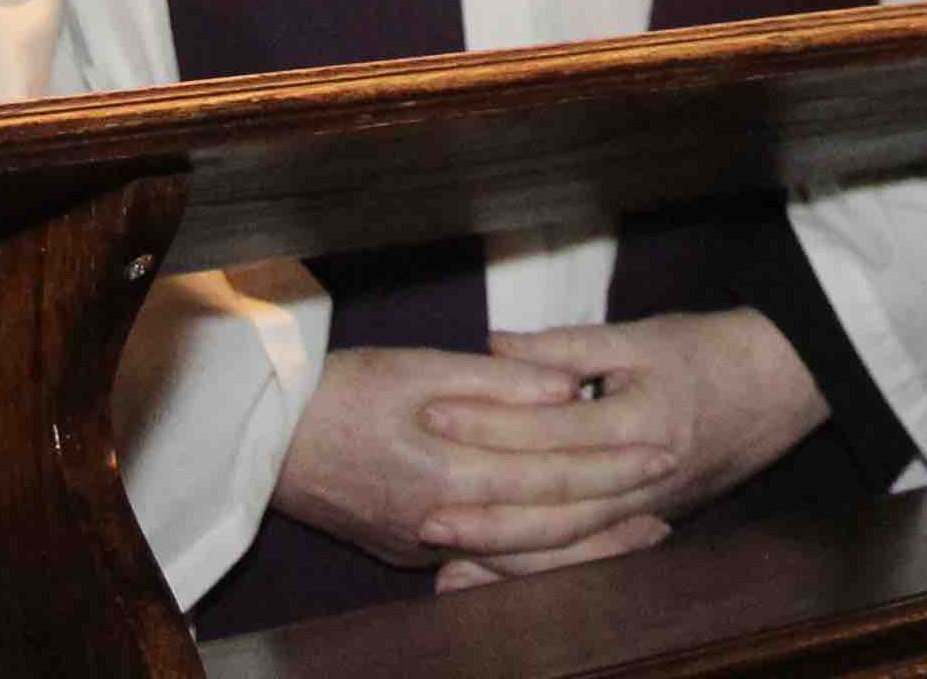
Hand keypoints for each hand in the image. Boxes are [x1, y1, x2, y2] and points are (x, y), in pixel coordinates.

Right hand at [273, 345, 676, 576]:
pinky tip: (562, 543)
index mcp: (445, 470)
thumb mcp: (414, 366)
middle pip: (549, 530)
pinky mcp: (407, 551)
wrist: (258, 438)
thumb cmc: (332, 390)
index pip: (552, 472)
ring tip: (635, 533)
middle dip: (614, 516)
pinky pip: (486, 560)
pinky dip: (534, 553)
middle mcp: (439, 522)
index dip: (612, 463)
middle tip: (668, 504)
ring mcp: (422, 546)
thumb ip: (496, 382)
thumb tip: (566, 390)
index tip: (660, 449)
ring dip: (584, 547)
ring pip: (523, 558)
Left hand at [409, 310, 826, 585]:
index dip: (489, 426)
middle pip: (558, 514)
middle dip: (488, 521)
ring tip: (446, 569)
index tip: (432, 416)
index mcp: (640, 424)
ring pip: (572, 548)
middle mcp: (645, 481)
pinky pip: (588, 555)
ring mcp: (649, 510)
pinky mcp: (648, 522)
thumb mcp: (638, 336)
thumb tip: (492, 343)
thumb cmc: (707, 352)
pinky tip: (496, 577)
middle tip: (425, 519)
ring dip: (508, 562)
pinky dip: (541, 571)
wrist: (782, 386)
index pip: (551, 433)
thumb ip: (563, 346)